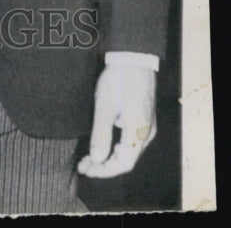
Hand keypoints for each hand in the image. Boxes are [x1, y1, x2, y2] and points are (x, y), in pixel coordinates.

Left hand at [77, 63, 156, 177]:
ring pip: (129, 152)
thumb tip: (96, 159)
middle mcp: (146, 133)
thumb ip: (101, 135)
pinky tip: (103, 144)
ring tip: (88, 158)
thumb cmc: (118, 81)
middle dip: (104, 165)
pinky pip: (131, 141)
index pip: (123, 164)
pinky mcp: (144, 119)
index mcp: (138, 133)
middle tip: (83, 166)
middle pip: (126, 160)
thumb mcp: (104, 106)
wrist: (134, 59)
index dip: (103, 171)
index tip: (86, 170)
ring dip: (109, 157)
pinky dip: (116, 147)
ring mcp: (147, 127)